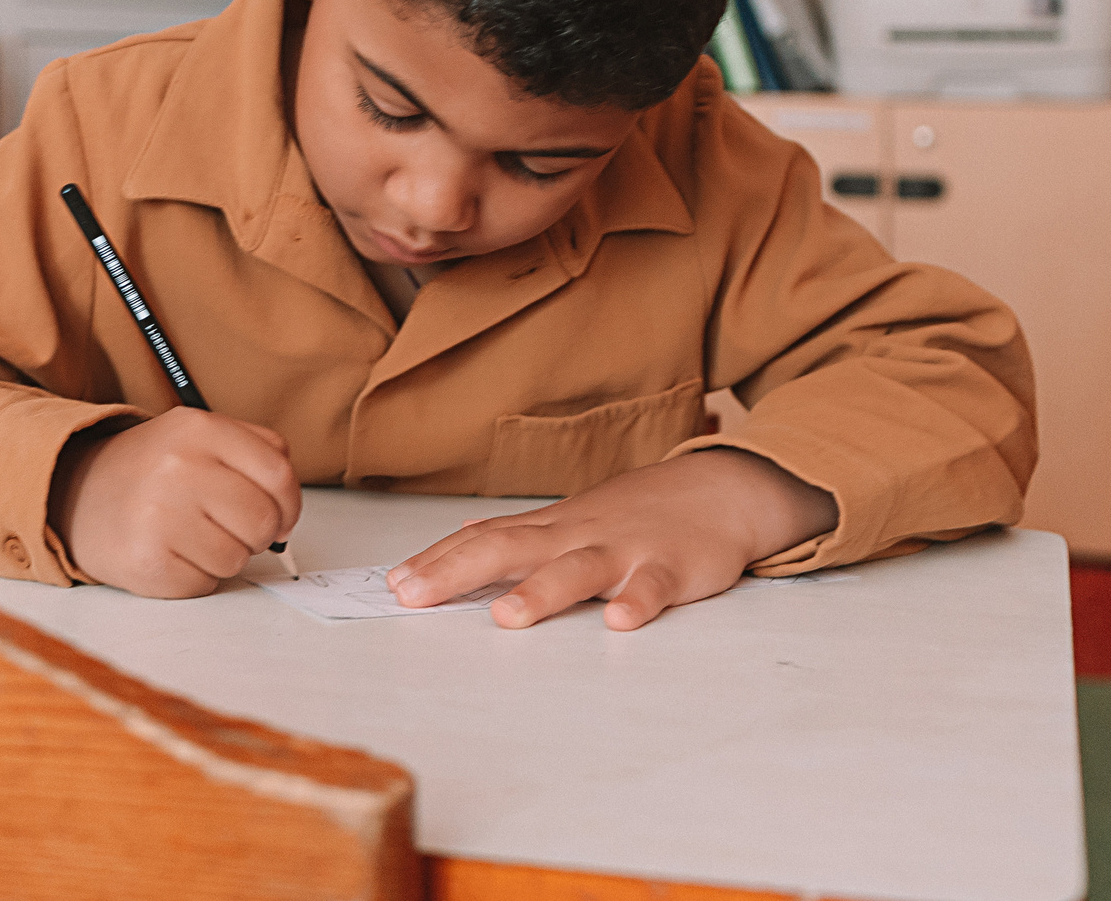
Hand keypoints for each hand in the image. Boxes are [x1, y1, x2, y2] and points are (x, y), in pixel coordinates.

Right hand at [51, 409, 301, 597]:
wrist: (73, 494)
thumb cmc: (150, 471)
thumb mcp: (198, 436)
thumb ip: (255, 452)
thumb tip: (287, 506)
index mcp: (199, 429)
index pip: (279, 475)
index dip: (287, 503)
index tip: (276, 513)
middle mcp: (179, 468)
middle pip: (263, 521)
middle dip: (254, 533)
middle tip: (224, 525)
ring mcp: (160, 516)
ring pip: (237, 558)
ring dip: (222, 555)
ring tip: (189, 535)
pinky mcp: (148, 562)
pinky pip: (205, 584)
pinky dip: (194, 576)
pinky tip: (169, 552)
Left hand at [387, 448, 837, 631]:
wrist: (717, 490)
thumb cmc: (634, 514)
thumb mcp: (569, 521)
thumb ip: (516, 538)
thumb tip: (454, 543)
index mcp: (550, 529)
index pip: (483, 541)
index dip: (436, 562)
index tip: (393, 585)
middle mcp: (577, 536)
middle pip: (510, 549)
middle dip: (458, 573)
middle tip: (413, 595)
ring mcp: (624, 550)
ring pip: (577, 570)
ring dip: (542, 592)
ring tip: (507, 617)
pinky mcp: (671, 567)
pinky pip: (654, 587)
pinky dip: (638, 601)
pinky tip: (620, 621)